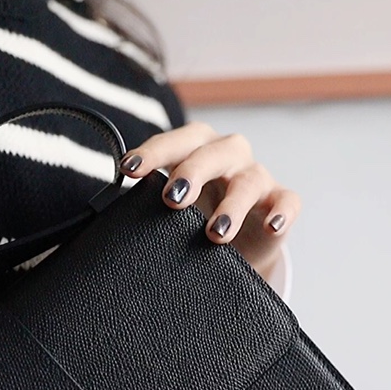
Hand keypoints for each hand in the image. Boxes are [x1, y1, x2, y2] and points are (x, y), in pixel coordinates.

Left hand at [119, 122, 299, 280]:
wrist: (233, 248)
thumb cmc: (192, 220)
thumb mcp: (169, 209)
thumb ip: (144, 204)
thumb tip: (102, 217)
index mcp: (197, 149)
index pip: (176, 141)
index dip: (154, 152)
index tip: (129, 170)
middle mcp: (228, 156)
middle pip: (213, 152)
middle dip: (192, 172)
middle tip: (172, 199)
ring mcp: (257, 178)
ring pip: (250, 179)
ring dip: (232, 204)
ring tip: (214, 233)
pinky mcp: (280, 203)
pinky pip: (288, 202)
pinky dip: (281, 212)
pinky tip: (270, 226)